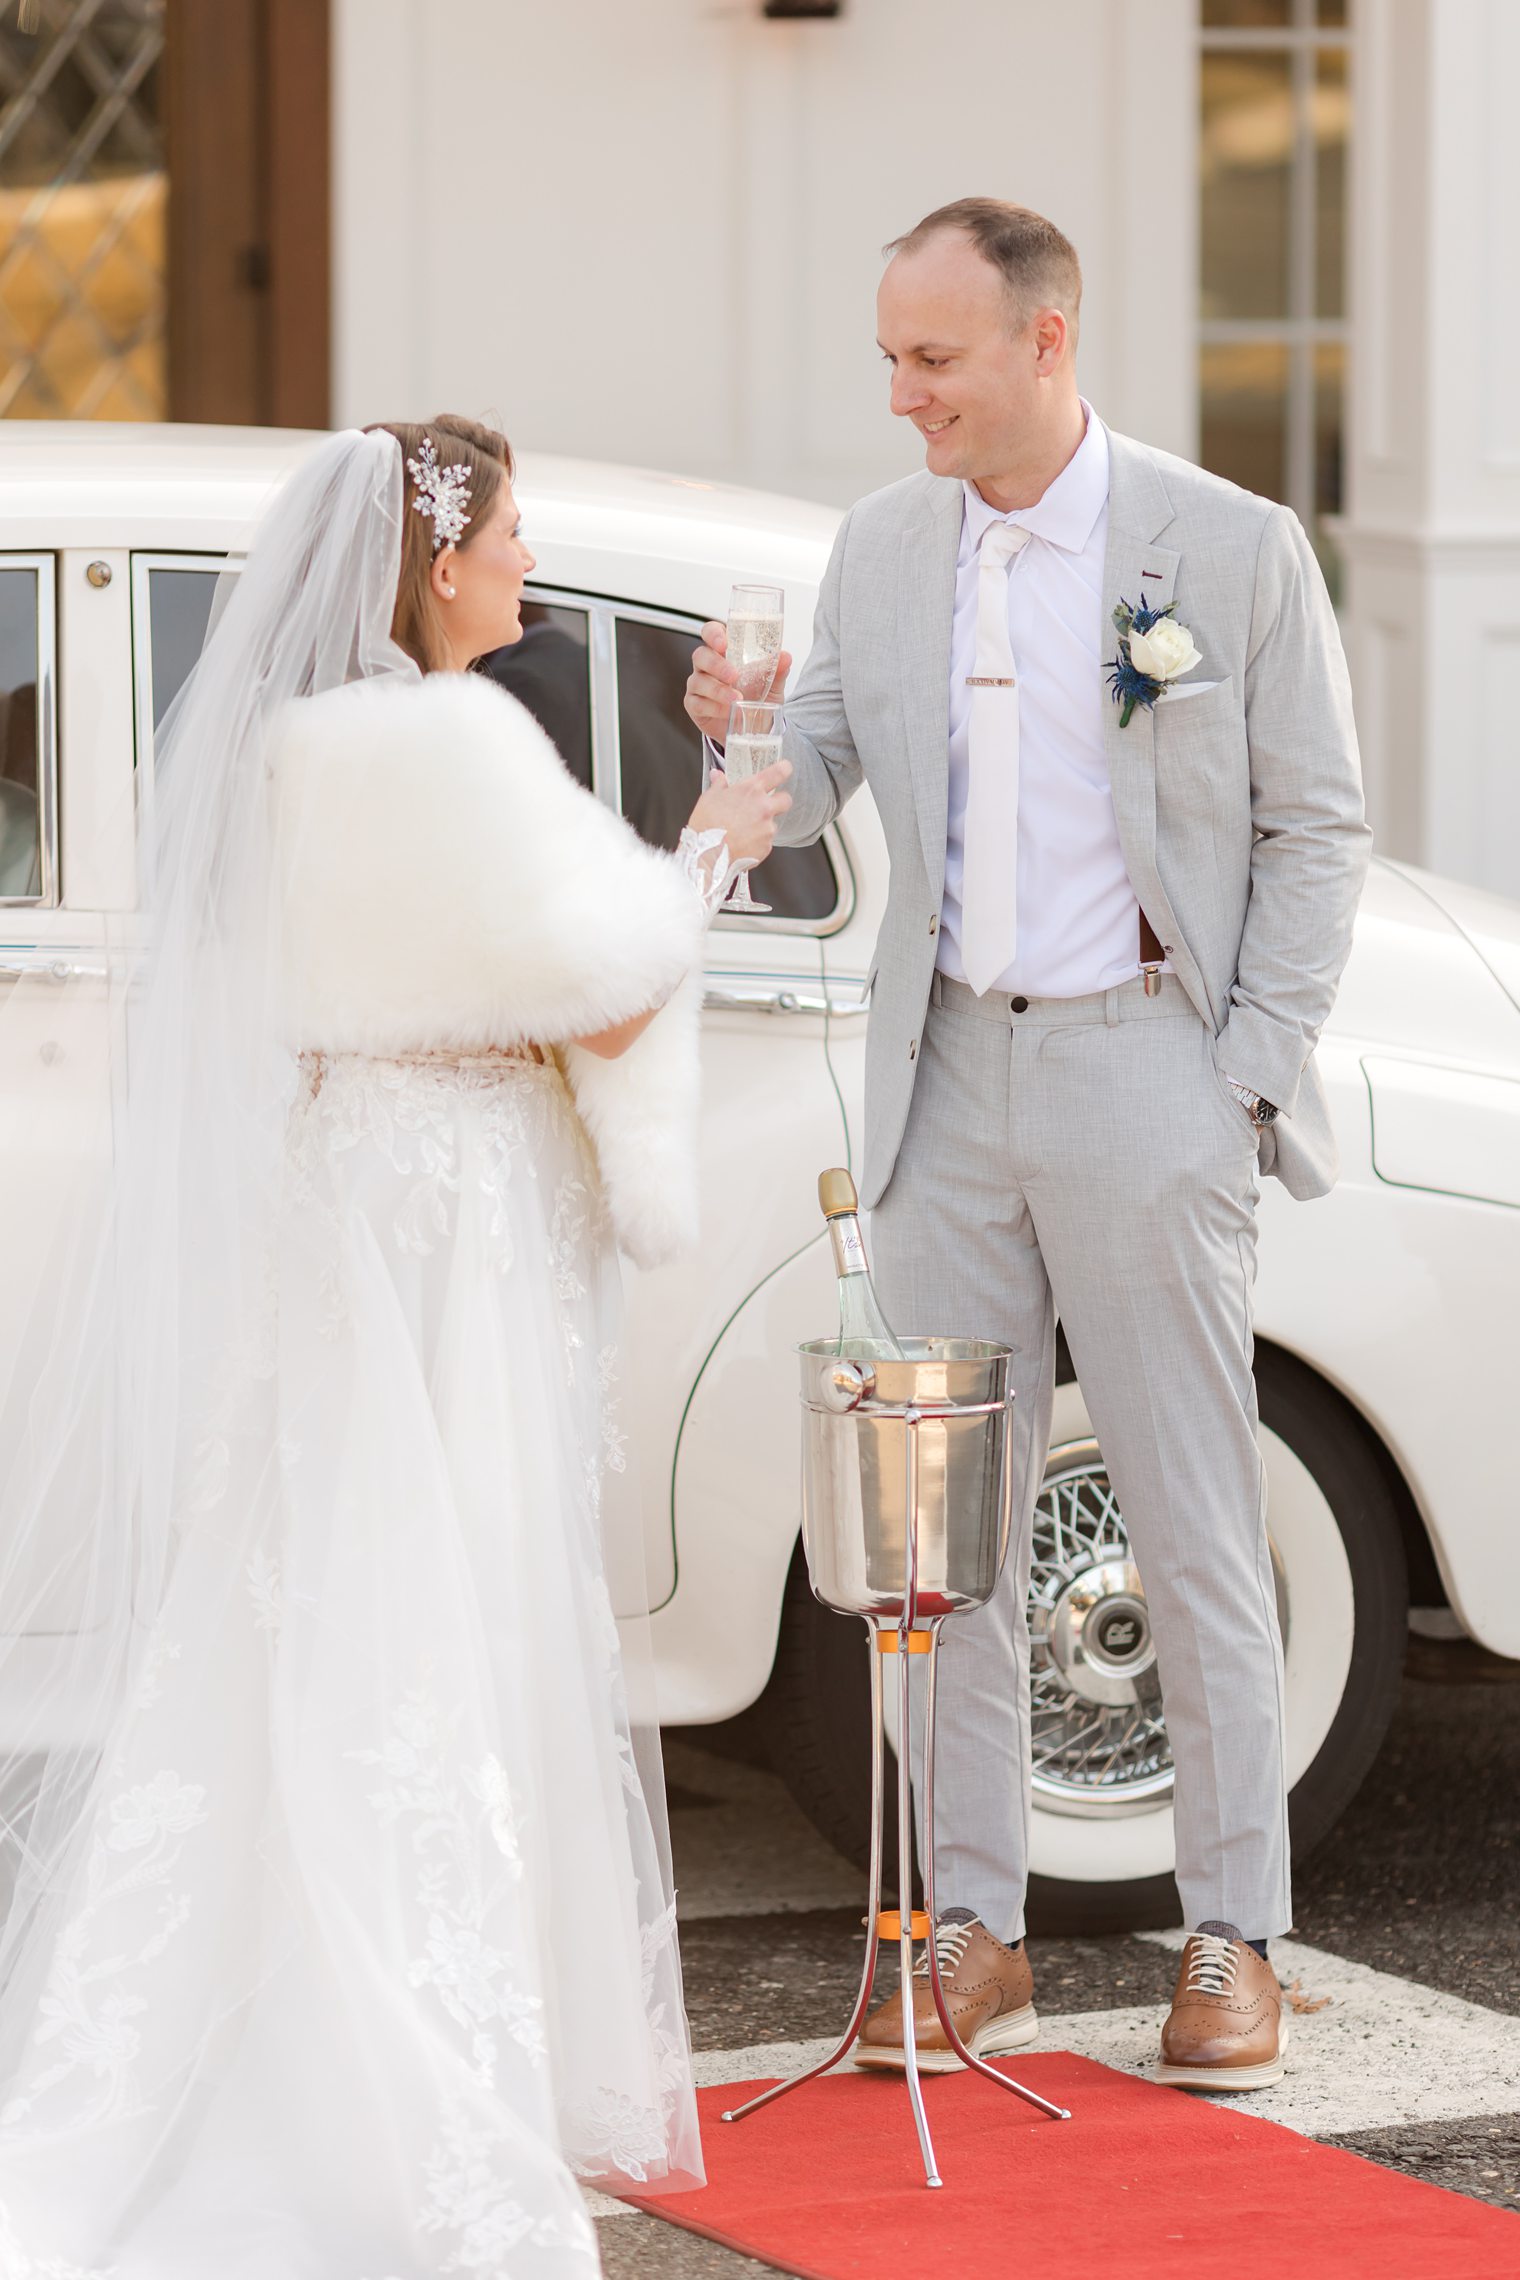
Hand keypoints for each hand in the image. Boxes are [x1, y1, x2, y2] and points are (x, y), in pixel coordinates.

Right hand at [684, 622, 792, 740]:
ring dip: (718, 690)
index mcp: (724, 651)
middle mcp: (707, 665)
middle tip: (734, 676)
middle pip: (700, 655)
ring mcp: (698, 685)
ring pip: (698, 681)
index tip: (723, 643)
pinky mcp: (695, 705)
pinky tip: (729, 711)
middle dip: (716, 664)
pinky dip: (714, 707)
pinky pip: (698, 703)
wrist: (753, 726)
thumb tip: (785, 657)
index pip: (711, 632)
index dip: (713, 634)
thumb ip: (777, 670)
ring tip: (736, 699)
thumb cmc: (757, 697)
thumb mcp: (772, 684)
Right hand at [687, 756, 792, 868]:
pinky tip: (741, 843)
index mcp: (751, 790)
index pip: (779, 772)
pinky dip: (756, 842)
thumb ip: (719, 784)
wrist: (707, 855)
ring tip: (742, 831)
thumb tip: (718, 776)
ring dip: (762, 826)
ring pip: (772, 824)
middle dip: (779, 801)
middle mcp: (764, 808)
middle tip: (765, 806)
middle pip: (786, 800)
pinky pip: (765, 842)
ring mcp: (767, 828)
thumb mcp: (709, 798)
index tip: (784, 769)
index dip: (784, 769)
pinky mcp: (767, 847)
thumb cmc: (707, 826)